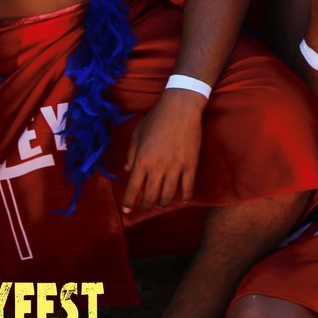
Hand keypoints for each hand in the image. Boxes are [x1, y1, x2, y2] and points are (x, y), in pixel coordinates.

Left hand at [120, 90, 201, 211]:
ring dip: (162, 203)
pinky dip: (184, 197)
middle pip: (150, 197)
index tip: (127, 210)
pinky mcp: (191, 165)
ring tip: (160, 203)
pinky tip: (181, 199)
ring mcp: (175, 168)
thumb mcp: (137, 134)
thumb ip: (131, 154)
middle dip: (145, 206)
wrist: (181, 108)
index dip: (128, 203)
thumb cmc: (156, 118)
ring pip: (168, 196)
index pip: (132, 190)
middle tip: (145, 206)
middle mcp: (157, 168)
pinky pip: (188, 188)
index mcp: (142, 160)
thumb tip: (127, 169)